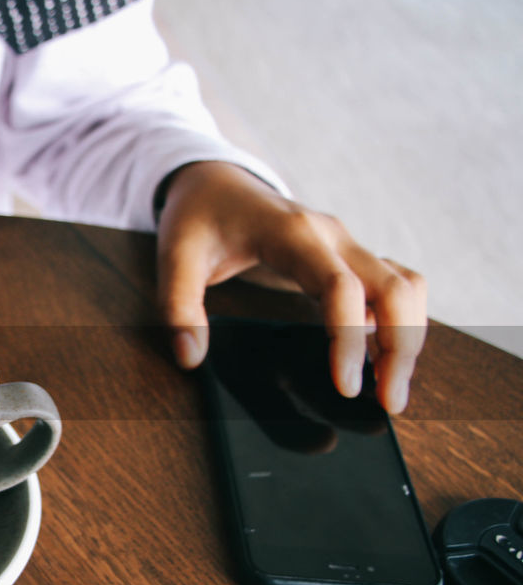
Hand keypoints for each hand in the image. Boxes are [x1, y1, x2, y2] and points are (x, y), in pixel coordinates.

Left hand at [156, 161, 425, 413]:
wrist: (214, 180)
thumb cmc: (198, 218)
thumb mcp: (174, 257)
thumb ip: (178, 307)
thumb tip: (191, 357)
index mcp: (291, 232)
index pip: (339, 286)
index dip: (348, 337)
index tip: (346, 387)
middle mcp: (331, 235)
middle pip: (393, 288)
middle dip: (400, 347)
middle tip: (389, 403)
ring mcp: (346, 244)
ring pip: (405, 286)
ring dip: (409, 336)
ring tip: (391, 390)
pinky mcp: (349, 256)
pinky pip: (395, 284)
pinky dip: (401, 320)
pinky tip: (383, 358)